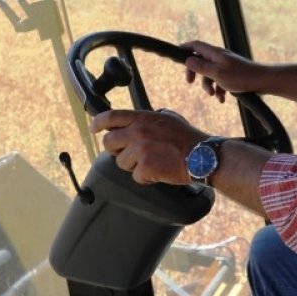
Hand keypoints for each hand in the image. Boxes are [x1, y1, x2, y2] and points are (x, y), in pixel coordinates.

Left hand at [91, 109, 207, 184]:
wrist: (202, 155)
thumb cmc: (187, 138)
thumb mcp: (167, 118)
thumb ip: (148, 119)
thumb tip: (136, 122)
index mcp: (142, 118)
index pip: (110, 117)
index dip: (98, 123)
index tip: (94, 128)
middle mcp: (138, 132)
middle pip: (108, 142)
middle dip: (115, 150)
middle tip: (127, 153)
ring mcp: (140, 150)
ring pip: (120, 162)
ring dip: (133, 166)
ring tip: (150, 163)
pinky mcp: (144, 168)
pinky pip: (135, 177)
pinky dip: (145, 178)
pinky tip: (157, 172)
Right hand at [180, 40, 265, 102]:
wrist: (262, 81)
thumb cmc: (241, 76)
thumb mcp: (216, 73)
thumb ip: (201, 67)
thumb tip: (188, 60)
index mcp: (214, 53)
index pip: (196, 45)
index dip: (185, 48)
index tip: (176, 54)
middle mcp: (219, 57)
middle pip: (200, 61)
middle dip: (195, 73)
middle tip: (191, 83)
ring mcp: (226, 65)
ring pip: (210, 73)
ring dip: (208, 85)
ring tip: (213, 94)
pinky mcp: (232, 74)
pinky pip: (219, 80)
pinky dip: (219, 89)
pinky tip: (222, 98)